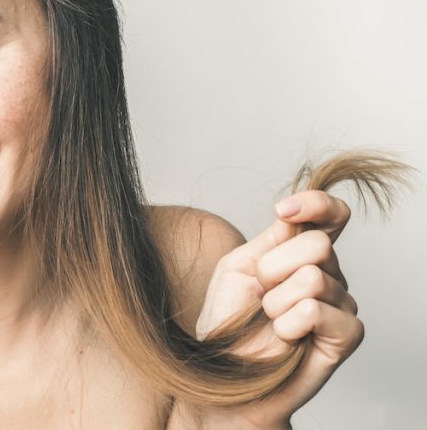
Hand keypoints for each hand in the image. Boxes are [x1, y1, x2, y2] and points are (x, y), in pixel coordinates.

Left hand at [192, 191, 362, 427]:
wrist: (226, 370)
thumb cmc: (230, 319)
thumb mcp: (239, 267)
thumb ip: (271, 239)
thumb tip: (294, 216)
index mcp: (302, 253)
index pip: (331, 215)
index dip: (316, 203)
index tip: (282, 210)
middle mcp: (329, 274)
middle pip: (318, 244)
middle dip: (275, 267)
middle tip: (261, 294)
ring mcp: (341, 304)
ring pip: (314, 278)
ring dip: (275, 302)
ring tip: (270, 320)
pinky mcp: (347, 335)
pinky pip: (316, 311)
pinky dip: (288, 324)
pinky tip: (284, 337)